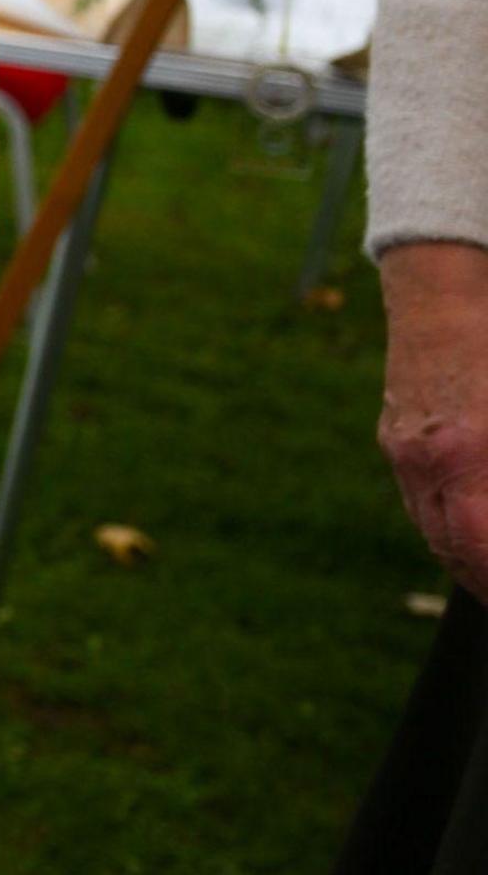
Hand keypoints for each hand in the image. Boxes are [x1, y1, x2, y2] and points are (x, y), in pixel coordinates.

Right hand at [381, 241, 487, 593]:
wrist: (438, 295)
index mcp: (468, 449)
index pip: (480, 544)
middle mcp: (428, 459)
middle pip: (455, 550)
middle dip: (485, 579)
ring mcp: (404, 451)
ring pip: (435, 532)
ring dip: (470, 563)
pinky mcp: (395, 440)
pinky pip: (422, 504)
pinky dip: (451, 530)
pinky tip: (476, 533)